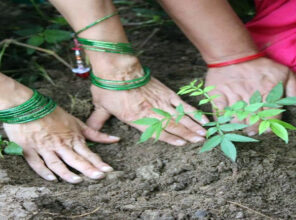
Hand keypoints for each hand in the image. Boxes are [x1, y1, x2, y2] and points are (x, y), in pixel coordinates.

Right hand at [3, 107, 119, 182]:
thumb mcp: (76, 122)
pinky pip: (36, 163)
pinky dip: (43, 171)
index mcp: (72, 138)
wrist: (26, 105)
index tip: (108, 170)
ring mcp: (44, 147)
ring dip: (67, 173)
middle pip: (75, 159)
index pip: (88, 153)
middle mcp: (60, 144)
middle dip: (88, 168)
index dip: (98, 162)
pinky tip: (52, 179)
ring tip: (78, 181)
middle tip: (99, 177)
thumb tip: (115, 139)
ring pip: (57, 163)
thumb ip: (95, 134)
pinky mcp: (29, 149)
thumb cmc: (53, 114)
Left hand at [87, 77, 208, 145]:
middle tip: (199, 142)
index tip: (183, 144)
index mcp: (136, 120)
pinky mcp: (165, 92)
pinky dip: (192, 111)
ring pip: (181, 117)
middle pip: (173, 126)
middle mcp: (151, 113)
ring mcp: (161, 102)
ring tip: (204, 134)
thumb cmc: (107, 87)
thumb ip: (98, 121)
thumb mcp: (100, 106)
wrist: (117, 68)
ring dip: (193, 126)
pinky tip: (201, 118)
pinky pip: (182, 104)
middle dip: (187, 135)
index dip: (171, 139)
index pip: (157, 133)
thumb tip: (89, 131)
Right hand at [205, 57, 295, 134]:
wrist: (234, 53)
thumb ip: (294, 88)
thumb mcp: (284, 72)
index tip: (269, 129)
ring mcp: (234, 96)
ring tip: (242, 128)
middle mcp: (252, 96)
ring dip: (241, 126)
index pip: (272, 116)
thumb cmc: (260, 65)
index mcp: (268, 92)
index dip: (272, 126)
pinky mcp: (219, 94)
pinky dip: (223, 118)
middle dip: (256, 129)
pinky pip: (220, 111)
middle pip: (255, 121)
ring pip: (238, 119)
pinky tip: (226, 120)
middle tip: (254, 131)